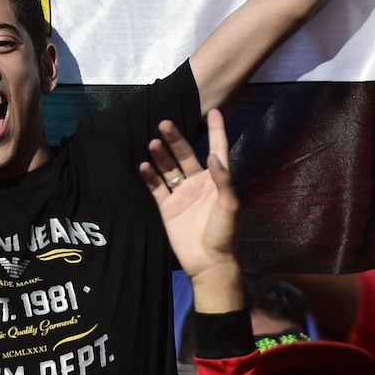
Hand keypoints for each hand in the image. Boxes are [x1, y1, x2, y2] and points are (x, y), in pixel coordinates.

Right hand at [139, 110, 236, 282]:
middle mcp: (198, 183)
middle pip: (185, 155)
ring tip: (152, 142)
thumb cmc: (225, 234)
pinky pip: (156, 187)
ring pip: (169, 168)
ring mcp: (181, 194)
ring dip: (161, 154)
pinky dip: (150, 175)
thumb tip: (212, 156)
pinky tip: (144, 165)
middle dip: (175, 139)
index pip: (217, 149)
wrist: (209, 263)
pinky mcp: (167, 207)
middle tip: (164, 123)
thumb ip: (223, 181)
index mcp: (216, 181)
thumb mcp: (230, 207)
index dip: (216, 131)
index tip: (214, 111)